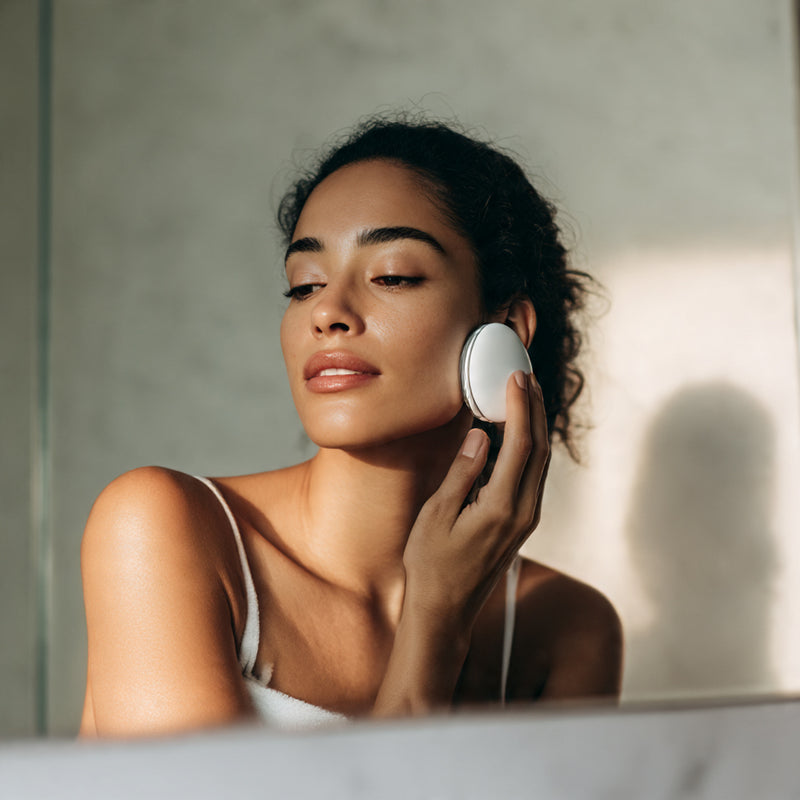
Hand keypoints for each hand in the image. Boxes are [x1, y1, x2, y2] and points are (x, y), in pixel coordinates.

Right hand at [402, 369, 549, 628]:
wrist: (445, 612)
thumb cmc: (431, 565)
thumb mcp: (437, 515)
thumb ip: (462, 472)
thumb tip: (481, 434)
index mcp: (501, 507)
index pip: (521, 444)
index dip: (520, 406)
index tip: (516, 377)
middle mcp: (523, 512)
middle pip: (539, 449)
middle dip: (535, 409)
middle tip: (527, 376)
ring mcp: (526, 519)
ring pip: (540, 462)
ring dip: (535, 426)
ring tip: (526, 396)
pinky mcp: (521, 523)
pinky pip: (532, 475)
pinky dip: (529, 447)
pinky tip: (516, 433)